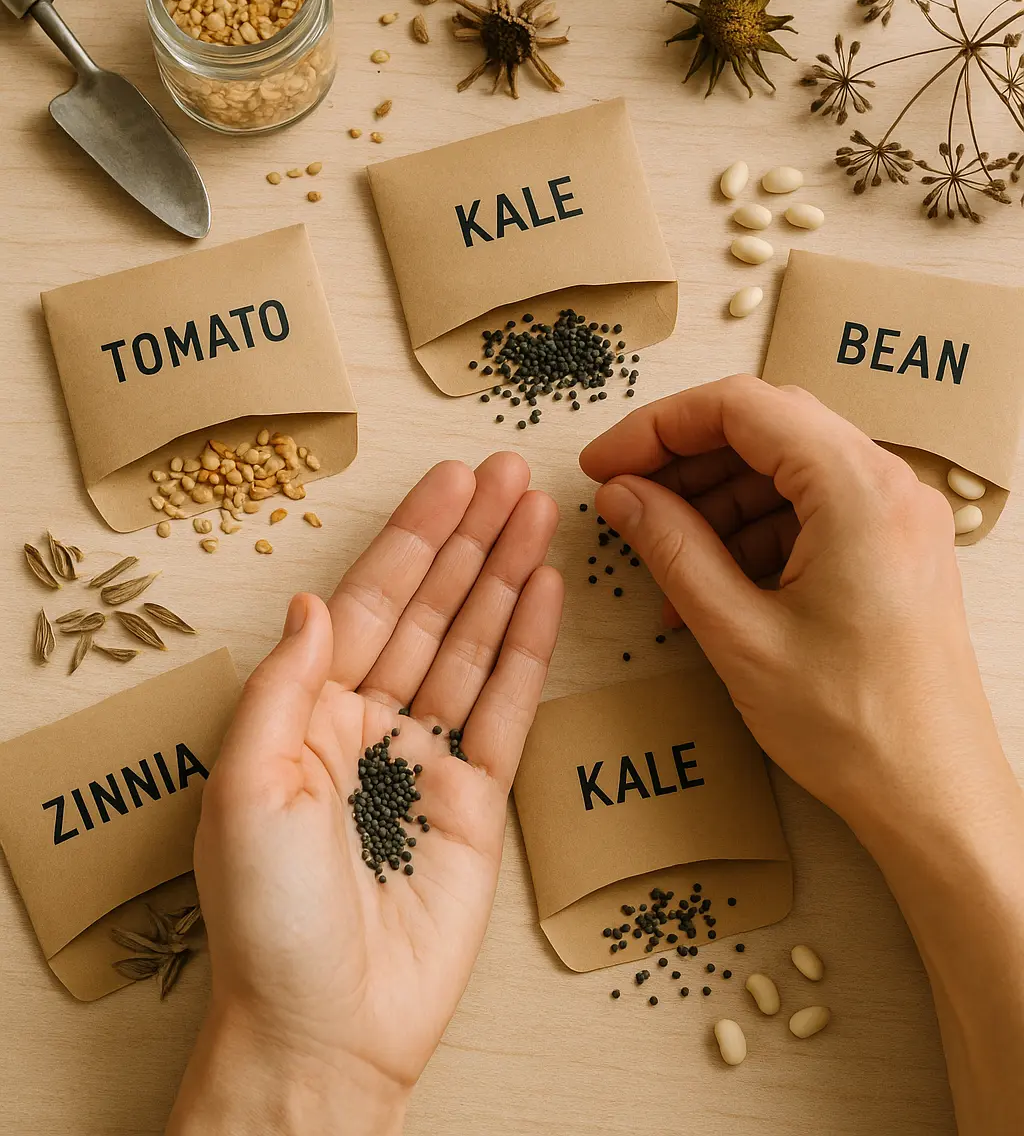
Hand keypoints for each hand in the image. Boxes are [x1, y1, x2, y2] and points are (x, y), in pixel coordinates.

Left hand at [169, 454, 561, 1135]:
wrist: (325, 1032)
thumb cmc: (267, 922)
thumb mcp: (247, 787)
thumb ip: (287, 686)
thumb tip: (314, 600)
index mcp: (307, 715)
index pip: (371, 602)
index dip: (413, 538)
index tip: (450, 481)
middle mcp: (368, 725)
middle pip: (432, 609)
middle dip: (471, 539)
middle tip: (512, 473)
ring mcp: (426, 760)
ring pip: (476, 645)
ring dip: (508, 576)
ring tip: (540, 511)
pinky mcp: (478, 802)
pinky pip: (508, 708)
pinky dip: (530, 647)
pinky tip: (547, 591)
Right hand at [579, 376, 1012, 840]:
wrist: (936, 800)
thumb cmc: (858, 728)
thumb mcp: (739, 634)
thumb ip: (673, 548)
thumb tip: (622, 494)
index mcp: (858, 489)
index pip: (741, 407)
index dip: (659, 426)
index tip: (606, 462)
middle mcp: (888, 485)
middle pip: (765, 428)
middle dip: (684, 458)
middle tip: (623, 494)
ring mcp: (896, 516)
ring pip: (785, 468)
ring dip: (714, 499)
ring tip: (658, 551)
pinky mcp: (893, 548)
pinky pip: (810, 509)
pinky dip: (752, 531)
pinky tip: (707, 582)